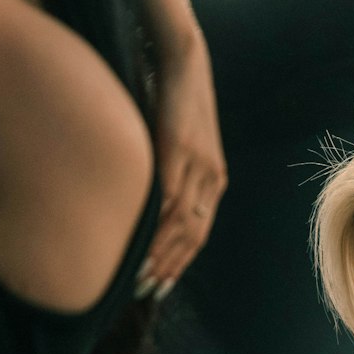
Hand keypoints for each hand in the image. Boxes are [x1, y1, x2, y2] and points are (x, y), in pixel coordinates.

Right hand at [136, 46, 227, 295]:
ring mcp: (197, 164)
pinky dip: (156, 219)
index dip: (180, 263)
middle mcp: (211, 177)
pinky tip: (141, 237)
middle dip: (170, 266)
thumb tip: (150, 205)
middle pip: (193, 235)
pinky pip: (168, 191)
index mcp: (214, 181)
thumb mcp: (179, 144)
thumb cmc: (176, 103)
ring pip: (181, 220)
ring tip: (139, 273)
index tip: (159, 286)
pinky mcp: (179, 147)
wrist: (185, 62)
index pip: (199, 233)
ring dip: (160, 251)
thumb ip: (172, 175)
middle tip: (146, 291)